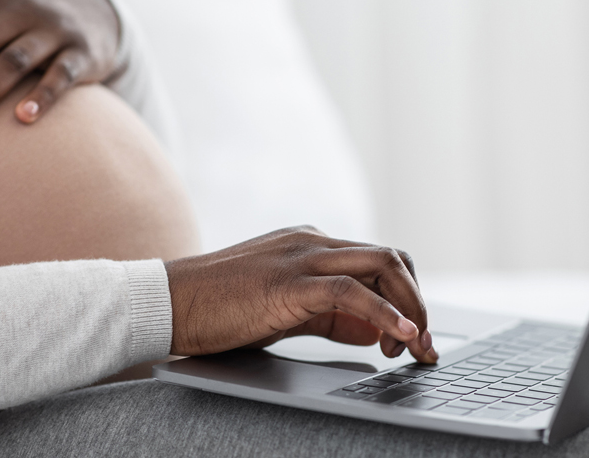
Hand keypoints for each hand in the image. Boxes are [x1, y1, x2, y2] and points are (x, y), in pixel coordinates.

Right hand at [164, 226, 439, 363]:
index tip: (411, 339)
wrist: (166, 303)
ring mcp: (302, 256)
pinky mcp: (290, 282)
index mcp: (309, 244)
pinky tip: (403, 337)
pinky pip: (353, 291)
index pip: (378, 261)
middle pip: (391, 259)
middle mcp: (312, 241)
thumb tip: (372, 331)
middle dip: (419, 302)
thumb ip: (327, 314)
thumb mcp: (282, 309)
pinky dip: (387, 314)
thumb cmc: (215, 310)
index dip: (405, 298)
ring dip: (412, 307)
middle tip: (423, 347)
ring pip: (383, 265)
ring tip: (417, 346)